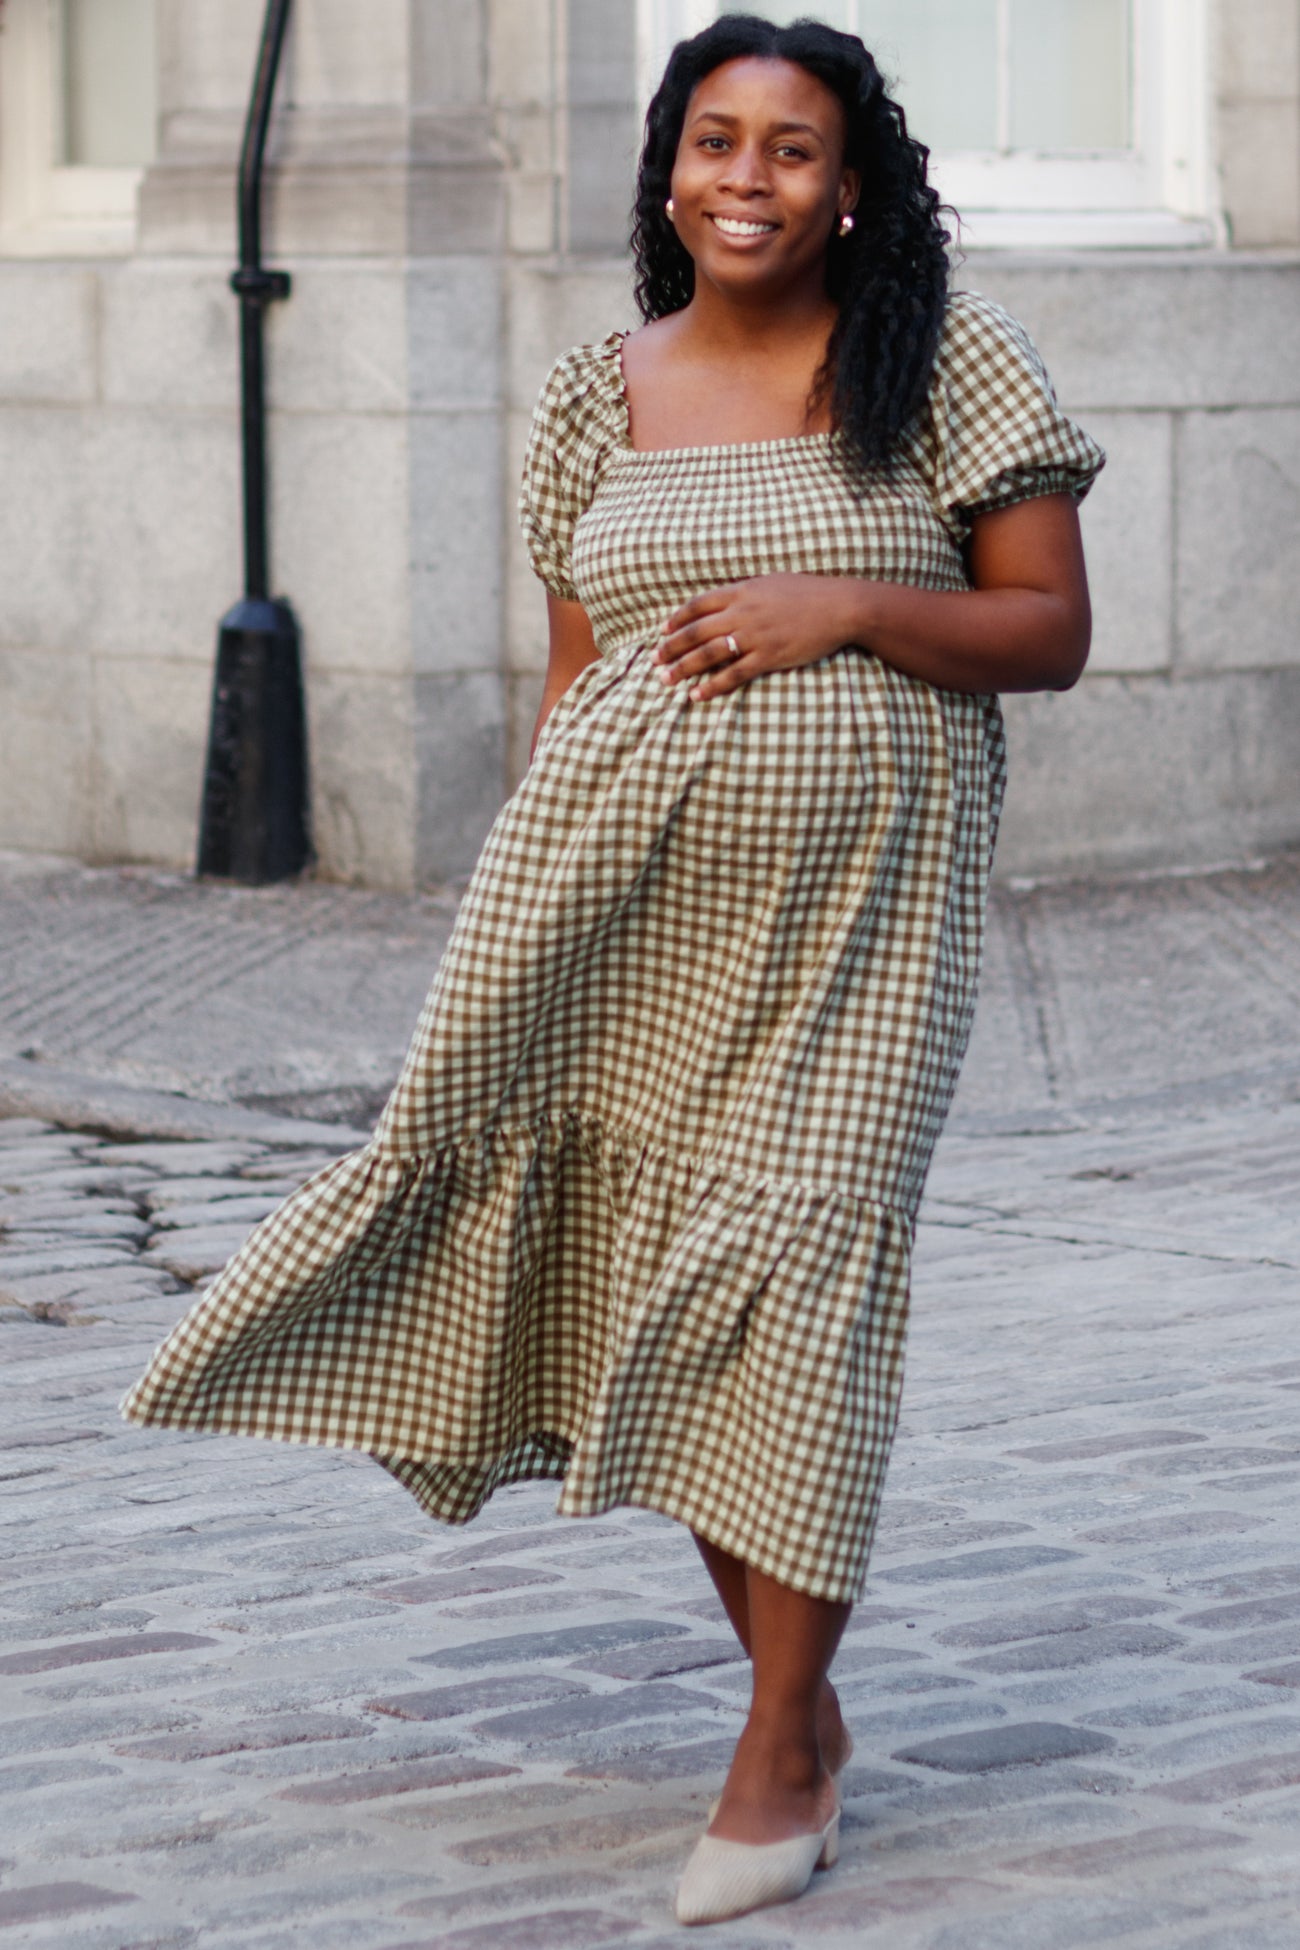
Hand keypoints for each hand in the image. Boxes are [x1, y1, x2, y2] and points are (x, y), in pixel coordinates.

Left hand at [653, 575, 861, 700]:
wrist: (840, 606)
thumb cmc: (808, 593)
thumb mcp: (771, 583)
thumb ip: (745, 591)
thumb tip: (726, 598)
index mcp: (741, 591)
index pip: (697, 605)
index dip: (676, 619)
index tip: (662, 631)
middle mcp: (742, 612)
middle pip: (695, 631)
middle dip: (670, 647)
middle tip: (653, 660)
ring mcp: (754, 635)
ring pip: (708, 654)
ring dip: (683, 668)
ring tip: (665, 680)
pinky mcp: (768, 656)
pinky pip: (733, 674)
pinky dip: (712, 686)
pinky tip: (696, 695)